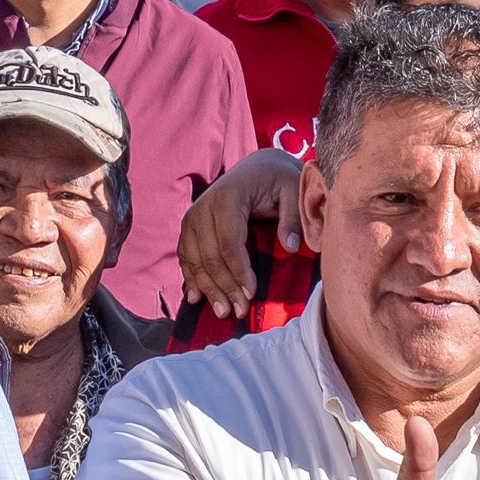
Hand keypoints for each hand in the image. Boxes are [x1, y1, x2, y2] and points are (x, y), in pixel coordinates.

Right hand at [178, 148, 307, 321]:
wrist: (258, 167)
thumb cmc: (278, 180)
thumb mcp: (294, 191)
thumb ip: (293, 217)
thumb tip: (289, 246)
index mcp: (228, 196)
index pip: (228, 242)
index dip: (238, 271)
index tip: (251, 293)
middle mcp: (203, 206)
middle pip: (209, 255)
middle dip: (224, 286)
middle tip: (239, 311)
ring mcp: (192, 217)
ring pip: (194, 259)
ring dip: (207, 288)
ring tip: (223, 312)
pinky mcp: (189, 227)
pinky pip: (186, 256)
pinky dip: (191, 278)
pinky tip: (197, 298)